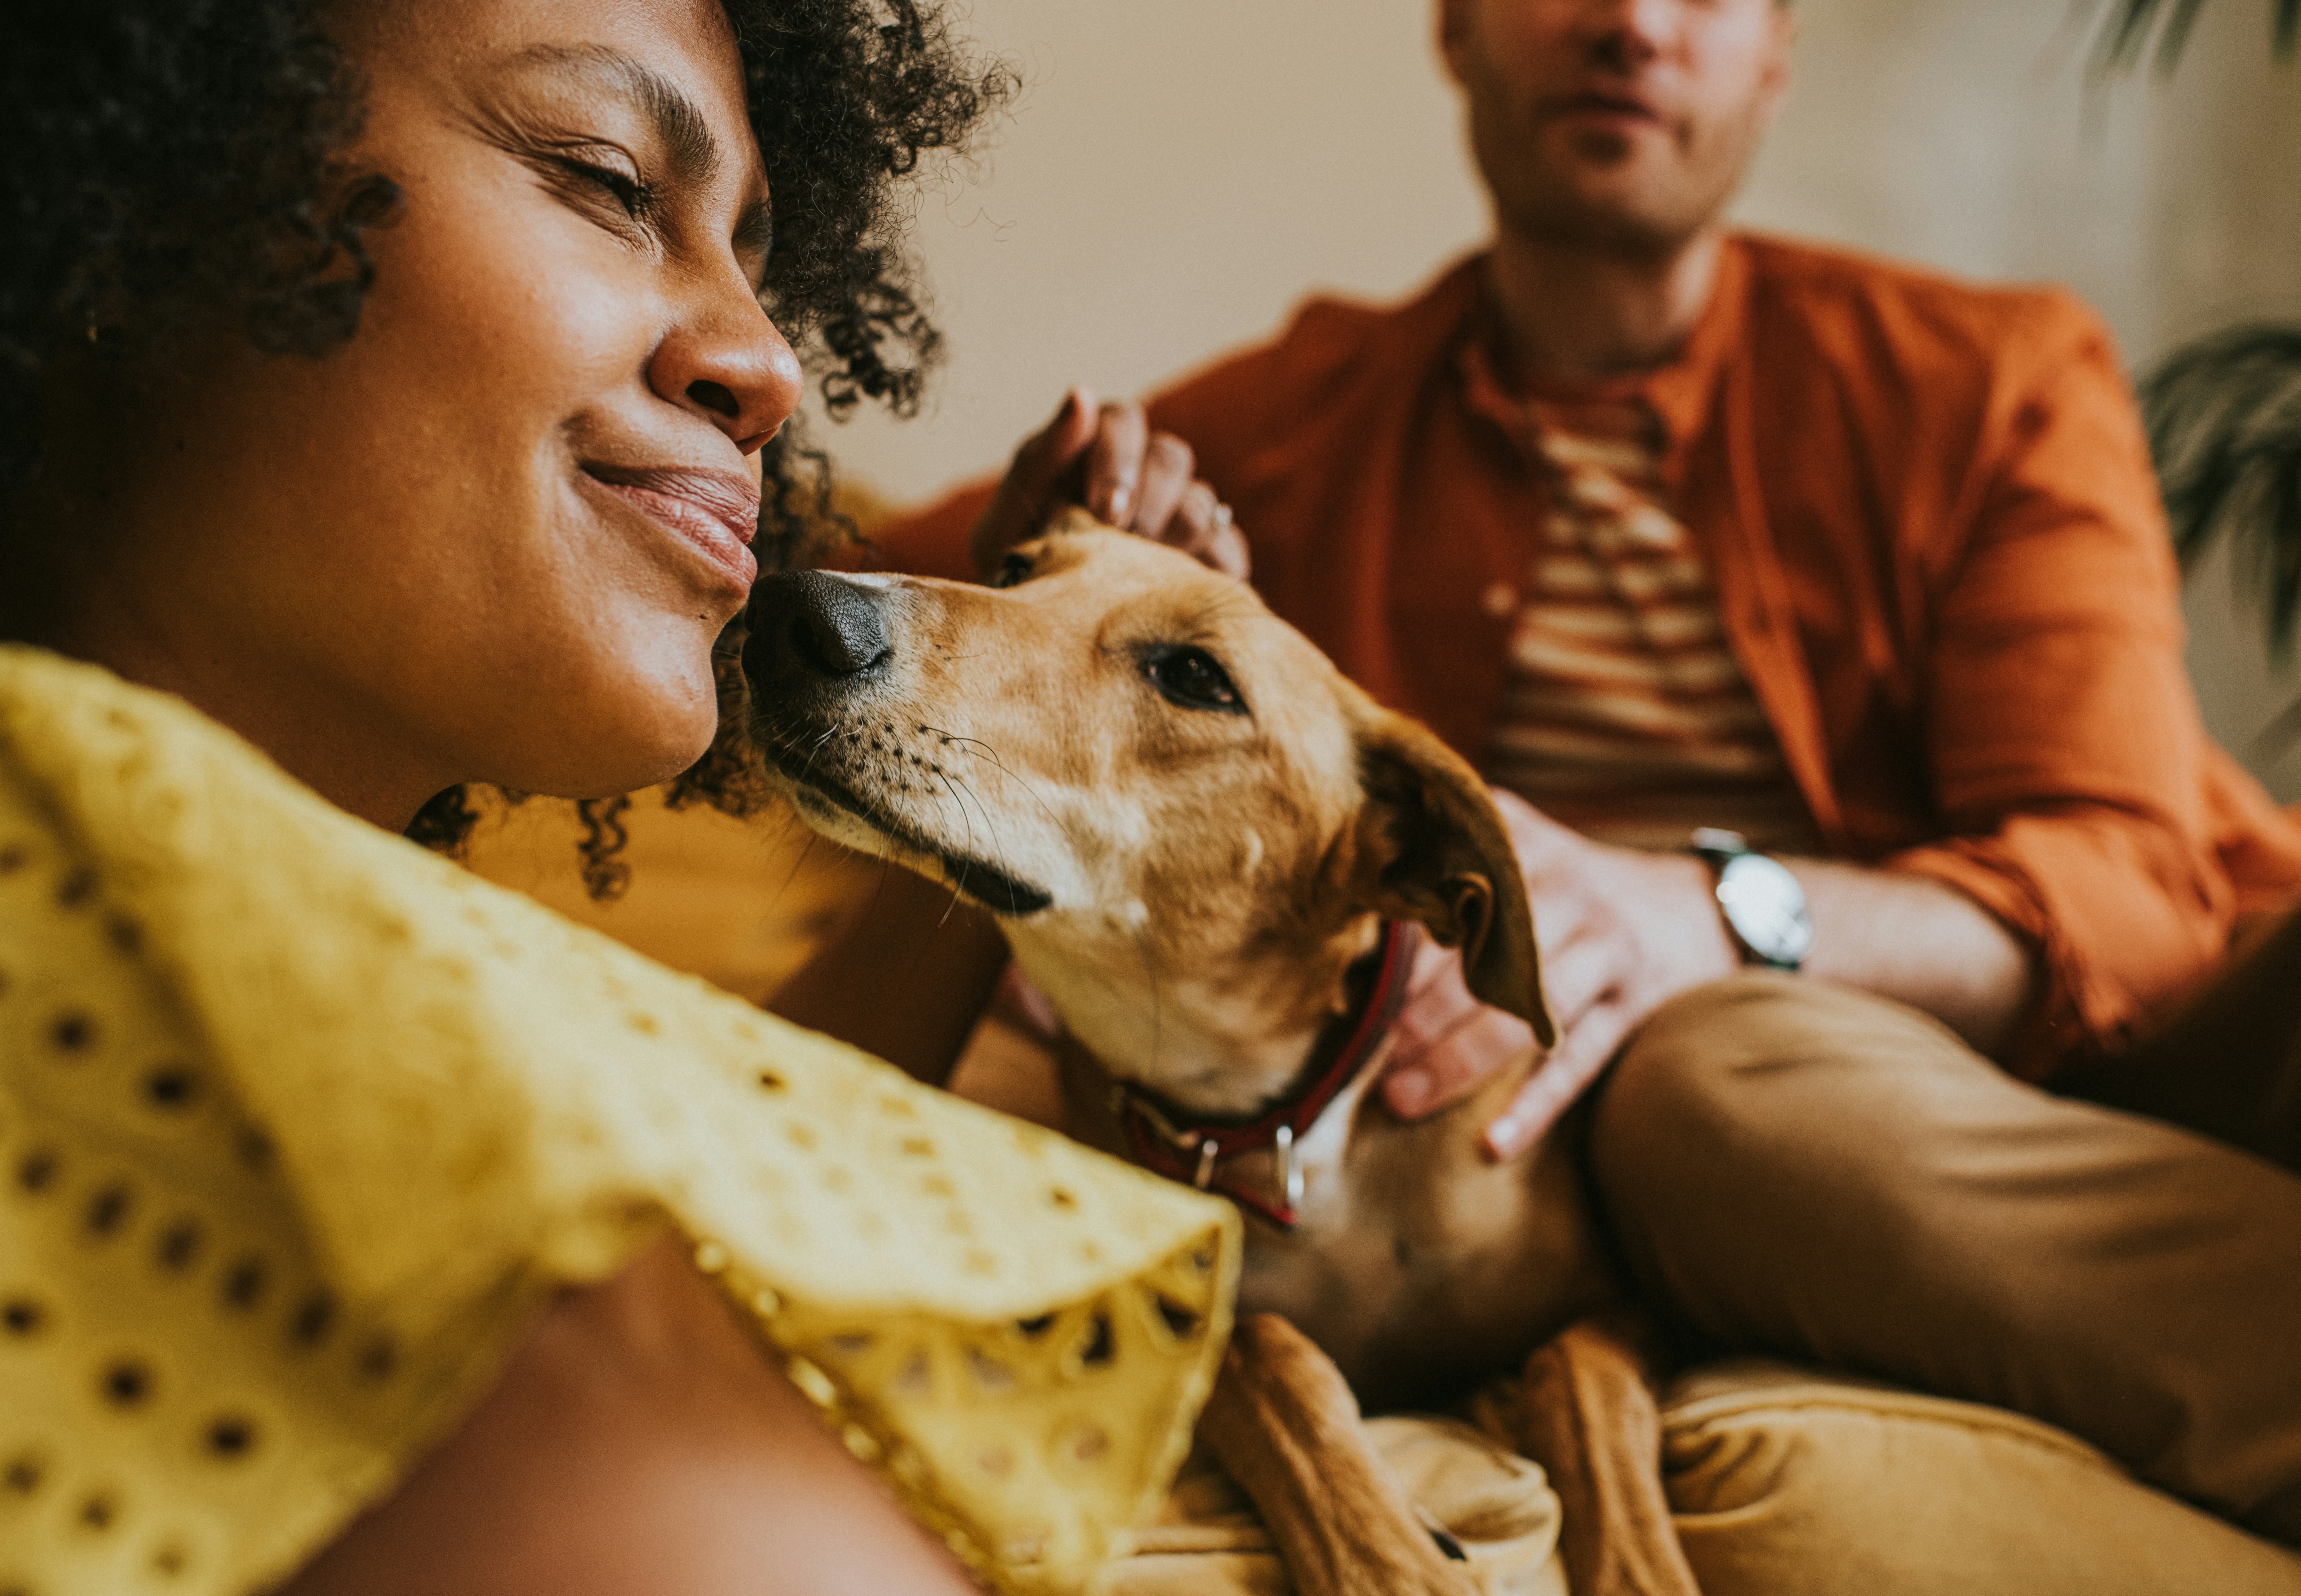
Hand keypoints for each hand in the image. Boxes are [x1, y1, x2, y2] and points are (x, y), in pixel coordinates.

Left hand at [971, 387, 1249, 580]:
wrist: (1037, 644)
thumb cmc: (1015, 573)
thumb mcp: (1008, 521)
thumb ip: (1042, 456)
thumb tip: (1081, 393)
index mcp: (1096, 453)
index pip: (1124, 421)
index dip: (1119, 459)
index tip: (1104, 510)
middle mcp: (1145, 475)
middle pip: (1171, 456)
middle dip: (1147, 500)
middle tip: (1121, 543)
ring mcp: (1181, 515)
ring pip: (1202, 502)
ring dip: (1170, 537)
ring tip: (1137, 574)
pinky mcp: (1211, 558)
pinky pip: (1227, 547)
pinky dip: (1206, 568)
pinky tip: (1173, 591)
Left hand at [1380, 789, 1740, 1158]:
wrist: (1695, 905)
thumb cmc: (1574, 882)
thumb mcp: (1523, 844)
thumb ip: (1453, 850)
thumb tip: (1360, 891)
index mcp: (1526, 848)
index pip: (1453, 902)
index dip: (1401, 954)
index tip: (1354, 995)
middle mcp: (1570, 892)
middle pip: (1482, 961)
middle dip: (1419, 1015)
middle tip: (1366, 1058)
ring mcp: (1608, 951)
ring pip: (1526, 1015)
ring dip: (1460, 1061)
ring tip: (1403, 1099)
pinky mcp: (1636, 1006)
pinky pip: (1579, 1063)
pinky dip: (1535, 1107)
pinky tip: (1493, 1145)